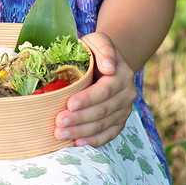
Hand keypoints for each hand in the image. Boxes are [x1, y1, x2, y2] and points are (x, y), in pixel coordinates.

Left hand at [53, 31, 135, 147]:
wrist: (106, 64)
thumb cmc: (95, 52)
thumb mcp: (97, 42)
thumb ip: (103, 48)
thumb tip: (109, 68)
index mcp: (122, 75)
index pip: (105, 90)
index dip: (88, 98)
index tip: (69, 103)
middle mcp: (127, 94)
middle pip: (103, 110)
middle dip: (80, 118)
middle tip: (58, 123)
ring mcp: (124, 110)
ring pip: (103, 125)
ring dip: (81, 131)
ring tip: (60, 134)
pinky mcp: (118, 122)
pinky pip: (108, 135)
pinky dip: (93, 141)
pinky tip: (77, 143)